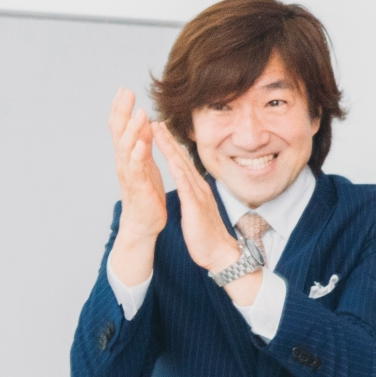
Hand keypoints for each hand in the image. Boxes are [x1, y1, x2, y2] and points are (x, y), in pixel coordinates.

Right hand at [109, 89, 166, 237]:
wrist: (144, 223)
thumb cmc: (146, 192)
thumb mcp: (146, 163)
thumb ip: (143, 143)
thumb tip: (145, 123)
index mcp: (127, 155)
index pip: (121, 127)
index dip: (121, 109)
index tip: (124, 90)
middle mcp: (124, 162)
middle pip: (119, 132)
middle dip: (122, 112)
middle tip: (126, 92)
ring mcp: (129, 174)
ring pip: (126, 147)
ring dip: (132, 129)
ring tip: (139, 113)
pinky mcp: (138, 186)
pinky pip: (136, 168)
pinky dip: (138, 154)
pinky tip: (142, 143)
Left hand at [158, 133, 244, 272]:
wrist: (220, 254)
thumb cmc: (208, 237)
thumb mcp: (199, 211)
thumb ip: (194, 197)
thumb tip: (190, 189)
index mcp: (197, 189)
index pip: (182, 163)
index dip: (170, 146)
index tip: (159, 131)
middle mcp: (199, 188)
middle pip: (181, 159)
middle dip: (167, 139)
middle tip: (155, 121)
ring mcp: (198, 195)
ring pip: (181, 166)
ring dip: (169, 148)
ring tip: (157, 132)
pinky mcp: (196, 206)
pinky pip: (185, 186)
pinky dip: (177, 171)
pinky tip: (170, 159)